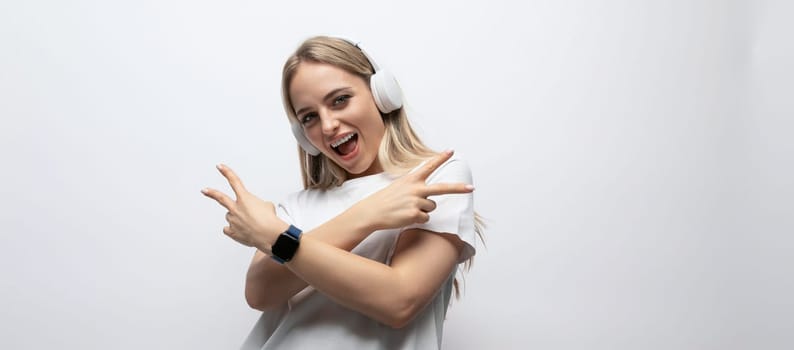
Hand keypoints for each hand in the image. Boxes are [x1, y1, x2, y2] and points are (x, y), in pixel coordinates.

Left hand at [201, 164, 287, 251]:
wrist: (269, 235)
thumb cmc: (270, 221)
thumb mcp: (267, 206)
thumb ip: (258, 205)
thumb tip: (255, 211)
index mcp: (245, 198)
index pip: (234, 181)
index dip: (226, 172)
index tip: (220, 167)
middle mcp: (236, 208)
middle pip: (221, 198)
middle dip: (212, 193)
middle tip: (205, 190)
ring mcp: (233, 220)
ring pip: (230, 216)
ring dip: (237, 217)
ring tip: (249, 223)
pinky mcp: (233, 232)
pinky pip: (229, 229)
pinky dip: (234, 229)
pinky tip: (241, 230)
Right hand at [351, 150, 473, 231]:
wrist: (372, 211)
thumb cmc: (386, 200)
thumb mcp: (399, 186)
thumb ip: (415, 186)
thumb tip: (429, 195)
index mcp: (412, 179)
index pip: (429, 166)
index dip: (440, 158)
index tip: (451, 150)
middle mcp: (416, 189)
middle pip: (442, 188)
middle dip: (459, 188)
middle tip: (472, 188)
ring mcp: (416, 202)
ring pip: (432, 207)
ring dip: (423, 210)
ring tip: (407, 208)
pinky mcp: (415, 214)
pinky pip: (426, 218)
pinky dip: (417, 219)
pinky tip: (405, 216)